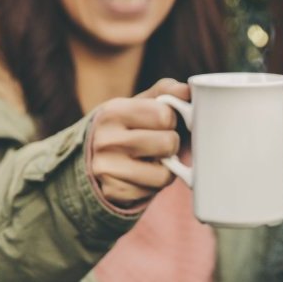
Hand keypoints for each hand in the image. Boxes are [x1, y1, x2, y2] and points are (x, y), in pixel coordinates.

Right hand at [88, 79, 186, 207]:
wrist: (94, 157)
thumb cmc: (127, 126)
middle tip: (157, 144)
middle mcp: (106, 140)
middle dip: (170, 144)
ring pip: (164, 173)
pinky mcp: (113, 191)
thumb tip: (188, 90)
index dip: (170, 120)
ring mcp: (106, 168)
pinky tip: (140, 176)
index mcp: (113, 111)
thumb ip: (166, 92)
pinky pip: (153, 191)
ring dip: (166, 168)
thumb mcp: (140, 103)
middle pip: (169, 143)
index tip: (160, 123)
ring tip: (151, 160)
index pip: (165, 115)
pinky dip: (153, 185)